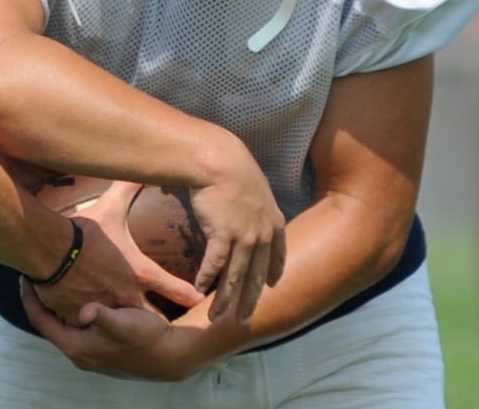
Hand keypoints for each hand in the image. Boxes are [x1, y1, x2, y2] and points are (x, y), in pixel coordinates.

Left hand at [22, 278, 198, 380]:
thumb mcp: (124, 325)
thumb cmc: (146, 339)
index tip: (22, 274)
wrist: (170, 356)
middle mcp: (78, 350)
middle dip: (40, 296)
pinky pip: (74, 323)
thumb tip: (84, 311)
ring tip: (47, 275)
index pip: (40, 320)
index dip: (29, 297)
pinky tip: (73, 288)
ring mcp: (88, 348)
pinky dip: (68, 305)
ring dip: (53, 300)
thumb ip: (102, 317)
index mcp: (76, 346)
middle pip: (48, 320)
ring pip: (61, 320)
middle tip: (32, 270)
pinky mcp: (98, 344)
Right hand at [32, 184, 204, 323]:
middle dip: (163, 322)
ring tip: (137, 331)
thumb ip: (128, 187)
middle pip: (156, 320)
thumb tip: (141, 164)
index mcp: (140, 272)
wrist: (50, 249)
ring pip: (127, 329)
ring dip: (131, 327)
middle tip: (170, 322)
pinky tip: (101, 328)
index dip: (192, 296)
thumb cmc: (83, 228)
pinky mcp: (84, 320)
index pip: (176, 289)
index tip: (203, 300)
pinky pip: (97, 329)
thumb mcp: (111, 206)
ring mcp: (108, 312)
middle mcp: (129, 297)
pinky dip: (99, 327)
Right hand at [188, 157, 285, 323]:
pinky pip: (215, 264)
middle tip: (244, 319)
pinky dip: (207, 278)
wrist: (219, 159)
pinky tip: (199, 289)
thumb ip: (250, 197)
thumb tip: (238, 198)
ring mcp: (244, 236)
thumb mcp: (250, 181)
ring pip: (235, 276)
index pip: (278, 252)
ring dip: (225, 299)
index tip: (272, 286)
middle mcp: (261, 233)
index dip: (275, 271)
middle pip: (256, 274)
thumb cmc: (229, 163)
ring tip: (217, 317)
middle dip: (249, 300)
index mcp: (271, 218)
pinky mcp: (223, 235)